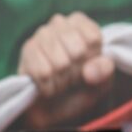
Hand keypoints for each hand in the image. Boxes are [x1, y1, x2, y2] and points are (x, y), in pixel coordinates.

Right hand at [17, 12, 113, 128]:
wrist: (55, 107)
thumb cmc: (80, 86)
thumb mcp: (102, 80)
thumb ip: (104, 71)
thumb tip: (90, 71)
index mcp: (82, 23)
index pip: (93, 38)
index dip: (93, 60)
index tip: (88, 66)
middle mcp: (59, 23)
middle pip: (78, 51)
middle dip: (77, 72)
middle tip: (73, 76)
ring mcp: (40, 36)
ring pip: (60, 64)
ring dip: (63, 81)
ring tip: (60, 80)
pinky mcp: (27, 52)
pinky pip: (44, 73)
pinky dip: (50, 87)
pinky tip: (48, 85)